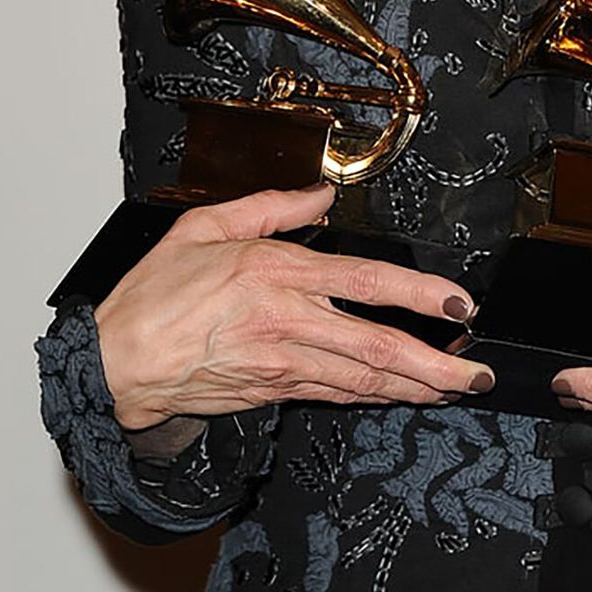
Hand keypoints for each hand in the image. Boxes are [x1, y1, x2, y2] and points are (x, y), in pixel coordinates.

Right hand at [95, 183, 492, 429]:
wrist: (115, 364)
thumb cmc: (153, 295)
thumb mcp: (204, 226)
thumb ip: (271, 206)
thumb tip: (320, 194)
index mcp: (276, 273)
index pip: (368, 282)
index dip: (421, 294)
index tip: (459, 302)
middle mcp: (288, 321)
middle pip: (379, 346)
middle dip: (437, 363)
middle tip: (477, 372)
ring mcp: (283, 364)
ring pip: (365, 380)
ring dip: (416, 386)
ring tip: (456, 387)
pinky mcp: (273, 393)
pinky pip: (336, 395)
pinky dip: (375, 396)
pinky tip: (401, 395)